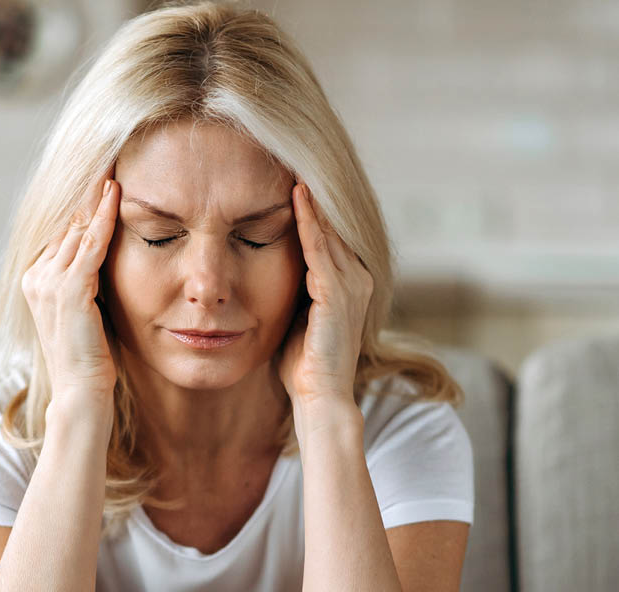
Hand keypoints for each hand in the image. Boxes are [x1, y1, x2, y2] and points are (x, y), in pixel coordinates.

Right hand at [21, 170, 119, 401]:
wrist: (80, 391)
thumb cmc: (88, 357)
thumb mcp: (84, 312)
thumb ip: (86, 283)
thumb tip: (102, 259)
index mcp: (36, 280)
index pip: (62, 232)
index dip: (82, 206)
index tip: (102, 178)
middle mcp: (36, 276)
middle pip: (66, 224)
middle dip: (88, 193)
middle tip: (110, 158)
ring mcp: (49, 282)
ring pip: (76, 228)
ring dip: (96, 197)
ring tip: (114, 167)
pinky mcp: (69, 290)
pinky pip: (89, 244)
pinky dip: (103, 217)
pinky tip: (115, 195)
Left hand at [276, 182, 372, 407]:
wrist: (319, 398)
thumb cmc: (303, 366)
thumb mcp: (298, 318)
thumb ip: (295, 293)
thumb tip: (271, 273)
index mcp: (348, 285)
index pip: (328, 237)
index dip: (310, 208)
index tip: (288, 177)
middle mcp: (357, 279)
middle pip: (332, 226)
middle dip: (313, 194)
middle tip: (291, 156)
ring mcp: (352, 285)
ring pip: (328, 231)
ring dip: (311, 198)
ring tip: (292, 163)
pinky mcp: (339, 294)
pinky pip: (321, 249)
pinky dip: (309, 221)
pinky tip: (296, 195)